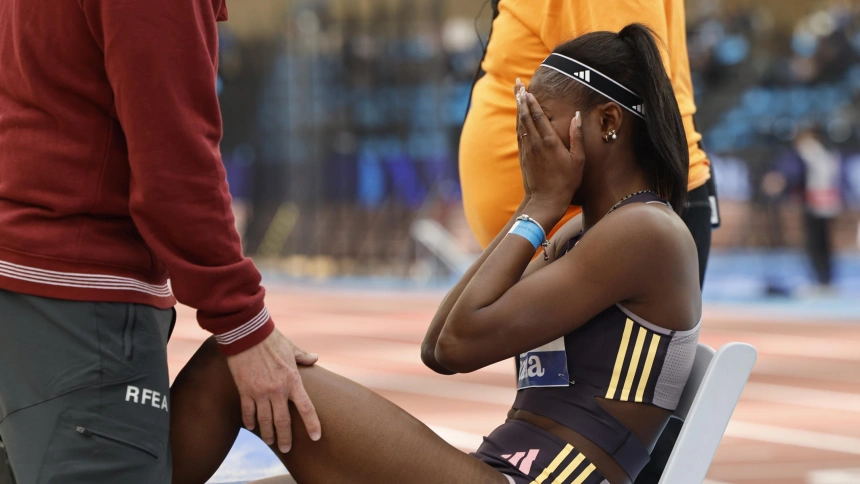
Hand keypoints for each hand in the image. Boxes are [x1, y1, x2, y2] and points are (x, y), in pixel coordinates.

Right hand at [226, 329, 320, 452]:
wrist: (247, 333)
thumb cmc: (271, 339)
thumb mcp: (291, 347)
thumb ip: (303, 356)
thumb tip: (314, 358)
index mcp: (292, 380)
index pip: (306, 408)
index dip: (312, 424)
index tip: (316, 437)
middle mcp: (277, 390)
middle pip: (283, 421)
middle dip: (285, 438)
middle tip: (287, 449)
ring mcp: (259, 392)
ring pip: (265, 421)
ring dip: (268, 434)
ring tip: (271, 442)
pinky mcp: (244, 390)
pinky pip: (247, 412)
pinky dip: (250, 422)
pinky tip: (252, 428)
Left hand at [515, 83, 584, 220]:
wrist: (545, 200)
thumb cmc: (566, 182)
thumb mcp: (578, 160)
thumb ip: (577, 137)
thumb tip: (577, 116)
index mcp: (550, 142)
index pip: (538, 116)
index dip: (532, 101)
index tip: (527, 89)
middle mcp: (536, 143)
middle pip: (526, 116)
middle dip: (521, 98)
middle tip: (517, 84)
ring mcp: (528, 150)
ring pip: (520, 124)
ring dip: (518, 108)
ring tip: (516, 94)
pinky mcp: (523, 156)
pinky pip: (519, 135)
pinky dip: (518, 122)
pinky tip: (519, 116)